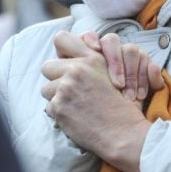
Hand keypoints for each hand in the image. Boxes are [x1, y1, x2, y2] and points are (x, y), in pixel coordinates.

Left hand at [41, 31, 150, 171]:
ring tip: (73, 104)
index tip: (68, 62)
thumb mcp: (114, 72)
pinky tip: (75, 117)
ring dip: (56, 96)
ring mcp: (65, 88)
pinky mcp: (59, 107)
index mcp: (91, 58)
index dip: (61, 51)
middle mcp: (77, 69)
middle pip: (48, 66)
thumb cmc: (124, 105)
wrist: (124, 132)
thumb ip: (93, 60)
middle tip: (69, 88)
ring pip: (46, 88)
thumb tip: (74, 55)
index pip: (61, 39)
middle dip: (55, 77)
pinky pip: (49, 107)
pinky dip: (59, 113)